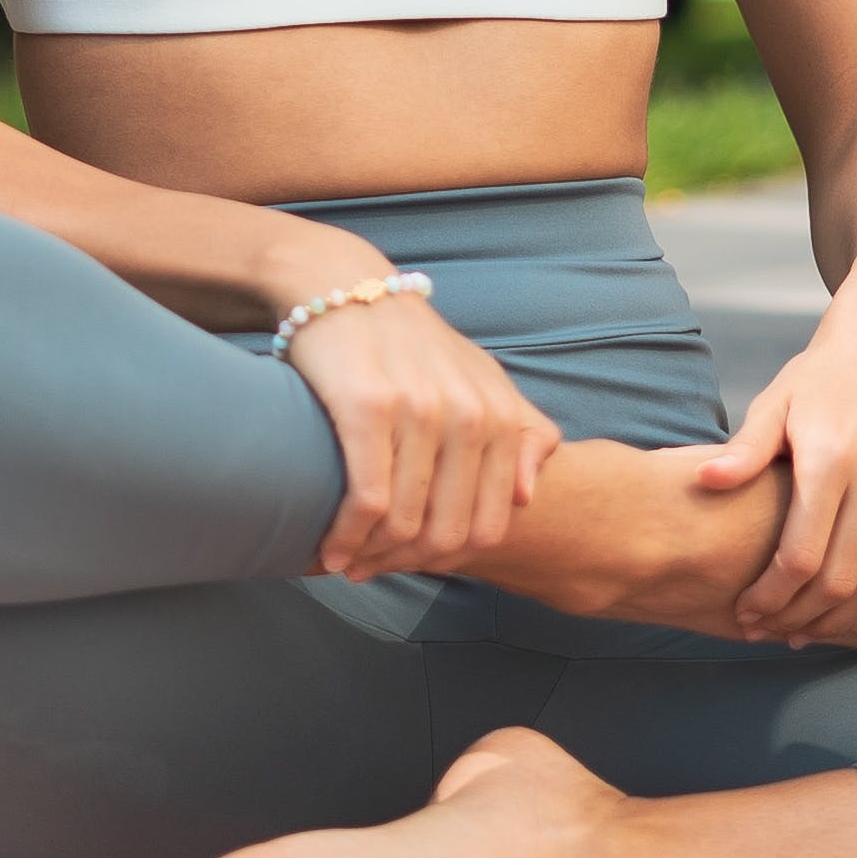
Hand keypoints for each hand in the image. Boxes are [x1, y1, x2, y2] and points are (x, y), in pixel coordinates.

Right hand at [287, 288, 562, 580]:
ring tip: (348, 562)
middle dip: (408, 566)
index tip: (413, 566)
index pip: (488, 525)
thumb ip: (519, 432)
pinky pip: (367, 500)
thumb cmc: (413, 346)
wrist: (346, 287)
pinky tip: (329, 549)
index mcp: (499, 414)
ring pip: (405, 523)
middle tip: (374, 570)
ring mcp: (420, 410)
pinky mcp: (368, 408)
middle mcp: (468, 413)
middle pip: (446, 533)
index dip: (450, 561)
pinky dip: (347, 537)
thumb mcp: (479, 378)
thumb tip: (527, 495)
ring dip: (371, 558)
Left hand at [693, 254, 856, 643]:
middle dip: (801, 615)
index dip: (772, 596)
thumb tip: (705, 482)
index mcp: (830, 456)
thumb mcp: (776, 400)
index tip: (748, 612)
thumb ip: (745, 450)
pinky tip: (856, 603)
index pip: (801, 555)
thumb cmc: (824, 371)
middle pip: (842, 579)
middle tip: (772, 629)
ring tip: (808, 625)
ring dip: (843, 615)